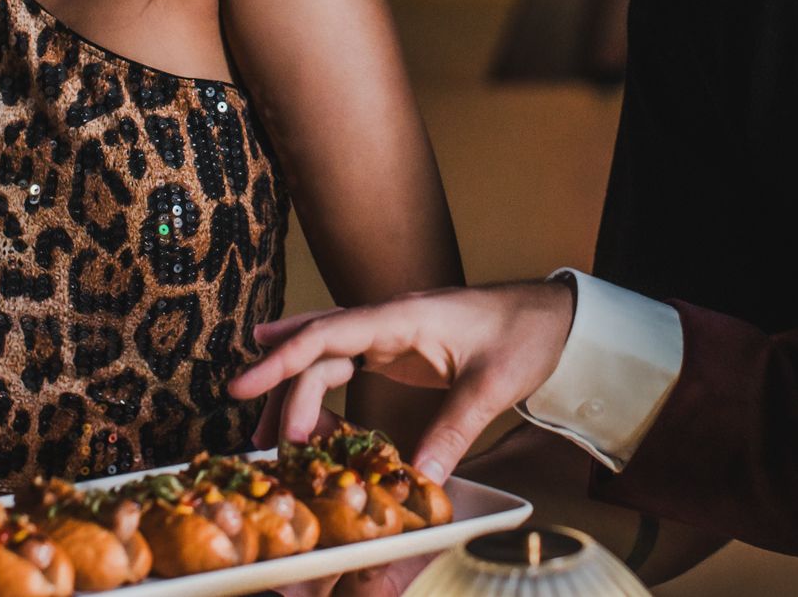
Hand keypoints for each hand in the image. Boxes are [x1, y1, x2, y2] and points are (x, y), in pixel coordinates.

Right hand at [228, 283, 573, 483]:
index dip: (281, 360)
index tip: (243, 386)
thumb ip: (454, 431)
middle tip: (262, 439)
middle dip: (281, 389)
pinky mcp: (396, 348)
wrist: (553, 318)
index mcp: (402, 316)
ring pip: (324, 357)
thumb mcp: (491, 386)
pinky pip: (343, 364)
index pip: (327, 335)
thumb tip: (420, 480)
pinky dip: (317, 386)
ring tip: (270, 434)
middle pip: (316, 350)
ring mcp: (389, 332)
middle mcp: (385, 319)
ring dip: (294, 391)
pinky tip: (300, 406)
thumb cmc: (524, 335)